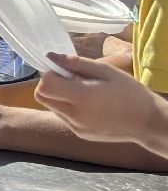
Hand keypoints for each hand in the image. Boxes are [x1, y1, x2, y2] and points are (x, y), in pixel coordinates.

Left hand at [37, 52, 167, 151]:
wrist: (148, 122)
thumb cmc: (130, 92)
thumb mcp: (106, 71)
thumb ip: (76, 63)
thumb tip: (51, 56)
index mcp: (82, 97)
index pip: (45, 85)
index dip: (51, 74)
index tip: (65, 71)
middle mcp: (75, 115)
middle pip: (41, 96)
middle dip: (51, 85)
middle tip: (72, 81)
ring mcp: (76, 127)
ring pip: (50, 106)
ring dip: (58, 96)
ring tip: (83, 93)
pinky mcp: (79, 134)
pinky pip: (62, 116)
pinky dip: (67, 107)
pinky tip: (88, 105)